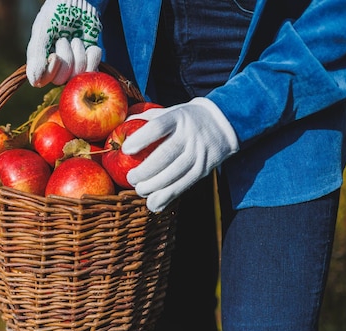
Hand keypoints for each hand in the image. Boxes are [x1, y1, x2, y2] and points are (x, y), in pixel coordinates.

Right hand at [26, 0, 101, 86]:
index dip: (50, 72)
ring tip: (75, 39)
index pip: (41, 82)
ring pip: (78, 74)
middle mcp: (56, 68)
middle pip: (61, 79)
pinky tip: (88, 44)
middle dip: (66, 57)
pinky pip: (94, 69)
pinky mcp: (90, 63)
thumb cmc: (55, 14)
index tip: (55, 56)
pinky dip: (92, 53)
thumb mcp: (43, 30)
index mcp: (40, 61)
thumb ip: (36, 54)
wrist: (76, 3)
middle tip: (64, 40)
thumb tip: (35, 82)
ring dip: (78, 51)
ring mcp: (74, 67)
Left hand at [122, 97, 238, 212]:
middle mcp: (189, 135)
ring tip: (140, 190)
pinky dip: (168, 197)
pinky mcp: (203, 169)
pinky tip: (154, 203)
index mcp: (177, 118)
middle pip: (165, 155)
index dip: (140, 139)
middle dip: (145, 171)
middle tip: (131, 179)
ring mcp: (198, 153)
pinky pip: (184, 185)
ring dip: (154, 186)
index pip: (157, 127)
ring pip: (175, 173)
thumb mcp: (170, 111)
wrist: (223, 124)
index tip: (126, 150)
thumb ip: (147, 117)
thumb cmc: (186, 119)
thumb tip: (121, 124)